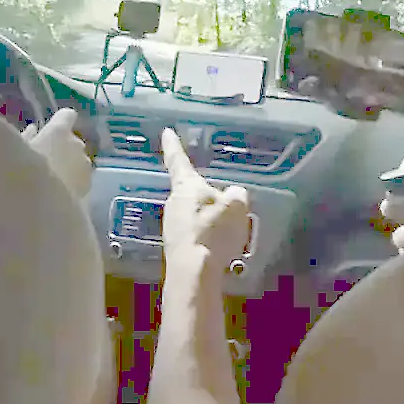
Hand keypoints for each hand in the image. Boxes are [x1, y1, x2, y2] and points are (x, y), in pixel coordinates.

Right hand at [23, 108, 93, 200]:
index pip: (66, 116)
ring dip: (70, 166)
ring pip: (79, 161)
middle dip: (64, 148)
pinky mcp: (89, 186)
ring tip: (53, 180)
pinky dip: (74, 182)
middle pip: (73, 141)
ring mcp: (85, 166)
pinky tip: (60, 194)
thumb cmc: (22, 171)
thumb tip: (33, 130)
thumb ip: (27, 138)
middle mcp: (77, 144)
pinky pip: (81, 179)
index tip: (54, 128)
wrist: (39, 207)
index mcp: (59, 131)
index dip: (61, 121)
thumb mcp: (18, 152)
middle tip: (47, 160)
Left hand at [159, 128, 250, 263]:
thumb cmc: (213, 231)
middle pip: (190, 192)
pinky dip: (206, 237)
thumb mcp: (237, 206)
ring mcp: (171, 225)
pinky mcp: (175, 245)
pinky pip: (194, 234)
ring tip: (228, 233)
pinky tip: (220, 248)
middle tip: (225, 205)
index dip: (173, 145)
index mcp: (186, 186)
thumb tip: (233, 195)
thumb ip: (236, 194)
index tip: (166, 132)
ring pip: (193, 214)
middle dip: (206, 196)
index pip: (178, 159)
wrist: (193, 271)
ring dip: (208, 219)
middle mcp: (173, 202)